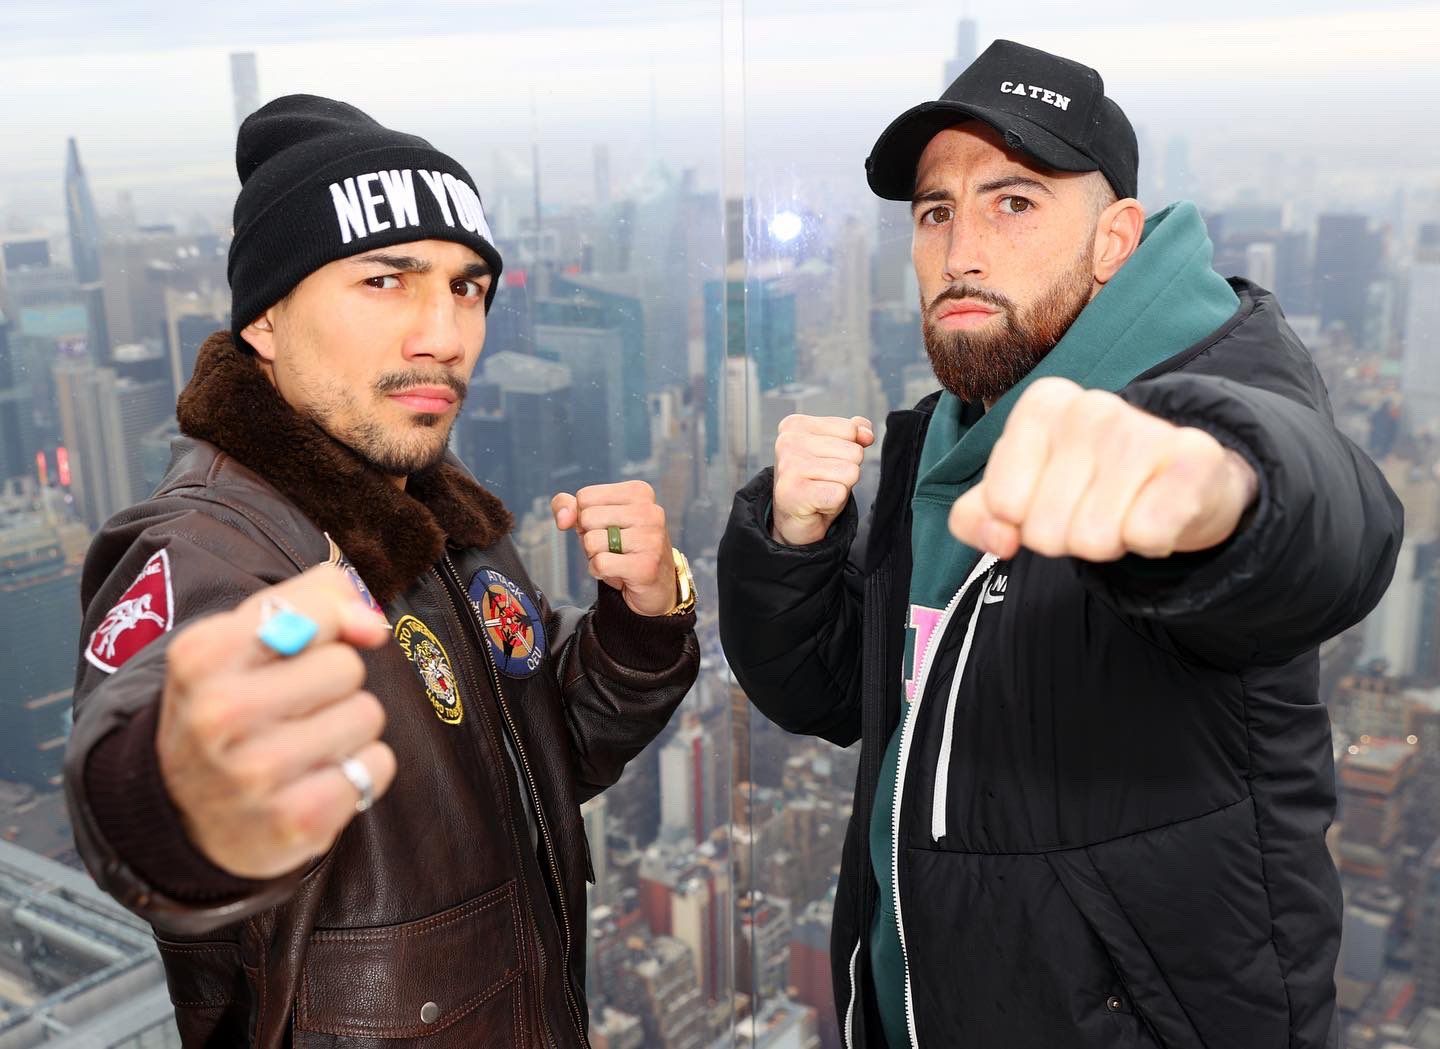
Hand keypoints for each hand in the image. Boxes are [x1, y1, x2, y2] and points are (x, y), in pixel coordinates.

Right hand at [156, 564, 395, 879]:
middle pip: (347, 666)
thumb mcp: (242, 640)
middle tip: (294, 708)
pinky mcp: (296, 820)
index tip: (309, 646)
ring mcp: (257, 773)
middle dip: (334, 684)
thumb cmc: (228, 708)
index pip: (316, 612)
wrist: (183, 814)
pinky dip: (360, 769)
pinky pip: (377, 764)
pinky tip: (317, 778)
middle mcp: (220, 713)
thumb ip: (313, 600)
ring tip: (303, 745)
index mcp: (202, 656)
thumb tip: (370, 622)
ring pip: (367, 714)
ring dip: (349, 728)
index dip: (330, 625)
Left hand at [552, 480, 677, 615]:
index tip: (608, 528)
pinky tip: (618, 573)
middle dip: (590, 537)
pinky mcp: (646, 566)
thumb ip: (569, 506)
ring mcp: (651, 538)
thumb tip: (563, 518)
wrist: (655, 584)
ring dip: (595, 556)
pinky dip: (599, 571)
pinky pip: (600, 563)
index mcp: (639, 492)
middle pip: (587, 518)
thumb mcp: (593, 520)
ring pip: (591, 541)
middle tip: (613, 546)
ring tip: (617, 558)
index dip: (586, 517)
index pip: (585, 497)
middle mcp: (650, 511)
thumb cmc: (622, 547)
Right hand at [771, 414, 875, 545]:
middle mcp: (788, 441)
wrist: (793, 519)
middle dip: (846, 471)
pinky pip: (840, 493)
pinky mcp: (795, 492)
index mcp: (796, 425)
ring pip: (850, 472)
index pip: (850, 429)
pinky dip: (835, 504)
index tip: (825, 463)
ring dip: (841, 487)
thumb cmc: (815, 482)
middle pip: (853, 451)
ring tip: (821, 491)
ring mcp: (789, 466)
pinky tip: (817, 505)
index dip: (847, 450)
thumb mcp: (836, 450)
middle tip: (823, 482)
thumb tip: (866, 435)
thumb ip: (854, 433)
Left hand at [949, 377, 1258, 561]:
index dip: (1024, 520)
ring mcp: (1144, 427)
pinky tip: (1160, 513)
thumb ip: (976, 518)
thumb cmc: (1085, 485)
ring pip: (1095, 540)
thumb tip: (1000, 539)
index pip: (1003, 503)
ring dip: (1110, 542)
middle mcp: (1090, 406)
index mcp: (1041, 405)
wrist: (1178, 481)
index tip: (1052, 497)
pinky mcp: (1193, 458)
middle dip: (1068, 537)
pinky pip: (1146, 536)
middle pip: (1047, 531)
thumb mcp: (1015, 495)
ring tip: (1126, 510)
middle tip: (1094, 510)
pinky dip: (1151, 543)